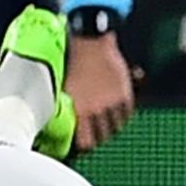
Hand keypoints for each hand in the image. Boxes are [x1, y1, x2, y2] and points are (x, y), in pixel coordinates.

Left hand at [66, 30, 133, 151]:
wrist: (89, 40)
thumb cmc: (70, 61)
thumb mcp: (62, 86)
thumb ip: (64, 107)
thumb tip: (59, 124)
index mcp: (78, 109)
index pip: (85, 142)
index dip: (83, 145)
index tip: (81, 144)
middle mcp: (96, 109)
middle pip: (102, 137)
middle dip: (97, 137)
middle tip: (94, 134)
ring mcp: (112, 103)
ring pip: (115, 127)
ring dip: (110, 127)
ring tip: (104, 123)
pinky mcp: (124, 94)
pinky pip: (126, 114)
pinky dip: (122, 115)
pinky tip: (115, 112)